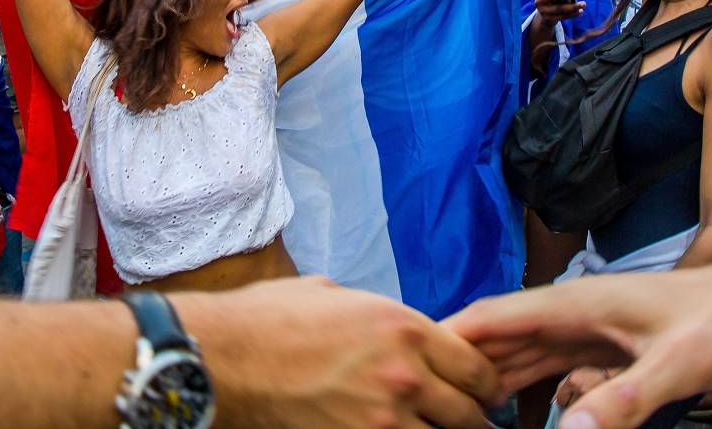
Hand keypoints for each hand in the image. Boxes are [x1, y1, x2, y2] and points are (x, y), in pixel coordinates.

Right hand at [181, 276, 502, 427]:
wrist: (224, 357)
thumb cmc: (270, 319)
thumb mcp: (335, 295)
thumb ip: (376, 315)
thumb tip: (389, 329)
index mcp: (404, 328)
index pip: (475, 367)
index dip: (486, 384)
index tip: (485, 391)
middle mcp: (405, 376)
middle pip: (468, 414)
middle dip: (472, 418)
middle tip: (471, 420)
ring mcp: (383, 420)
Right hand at [445, 266, 711, 428]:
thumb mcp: (675, 364)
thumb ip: (624, 399)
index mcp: (574, 304)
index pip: (492, 316)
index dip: (448, 336)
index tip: (411, 357)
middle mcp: (570, 312)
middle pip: (496, 337)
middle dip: (459, 364)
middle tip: (425, 397)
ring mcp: (585, 329)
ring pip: (518, 354)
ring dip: (487, 378)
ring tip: (456, 409)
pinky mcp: (602, 346)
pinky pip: (547, 366)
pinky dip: (522, 386)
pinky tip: (509, 408)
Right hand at [536, 0, 585, 22]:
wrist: (543, 16)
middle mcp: (542, 7)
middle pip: (555, 2)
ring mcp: (547, 15)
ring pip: (562, 11)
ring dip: (573, 7)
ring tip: (583, 3)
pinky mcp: (553, 21)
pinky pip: (565, 17)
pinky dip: (573, 14)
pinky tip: (581, 10)